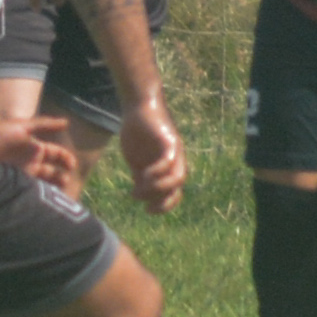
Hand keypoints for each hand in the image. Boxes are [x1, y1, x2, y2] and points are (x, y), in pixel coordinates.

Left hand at [0, 112, 77, 187]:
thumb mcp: (23, 126)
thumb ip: (44, 124)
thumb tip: (67, 122)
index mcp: (36, 148)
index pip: (57, 155)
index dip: (66, 159)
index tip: (72, 165)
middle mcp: (33, 162)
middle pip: (53, 171)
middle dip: (61, 176)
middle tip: (66, 180)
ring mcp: (25, 173)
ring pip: (44, 182)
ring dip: (52, 187)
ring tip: (59, 192)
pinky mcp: (16, 182)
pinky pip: (31, 189)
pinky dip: (39, 193)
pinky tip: (44, 197)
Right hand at [118, 93, 184, 214]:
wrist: (138, 106)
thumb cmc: (137, 132)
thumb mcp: (137, 158)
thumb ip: (141, 175)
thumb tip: (140, 193)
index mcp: (167, 168)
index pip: (174, 193)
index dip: (164, 206)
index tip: (147, 210)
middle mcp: (175, 161)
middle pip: (178, 188)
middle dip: (164, 202)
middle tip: (146, 207)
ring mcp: (174, 151)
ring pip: (178, 178)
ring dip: (159, 188)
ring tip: (138, 190)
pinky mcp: (169, 140)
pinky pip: (169, 161)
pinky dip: (157, 171)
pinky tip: (141, 174)